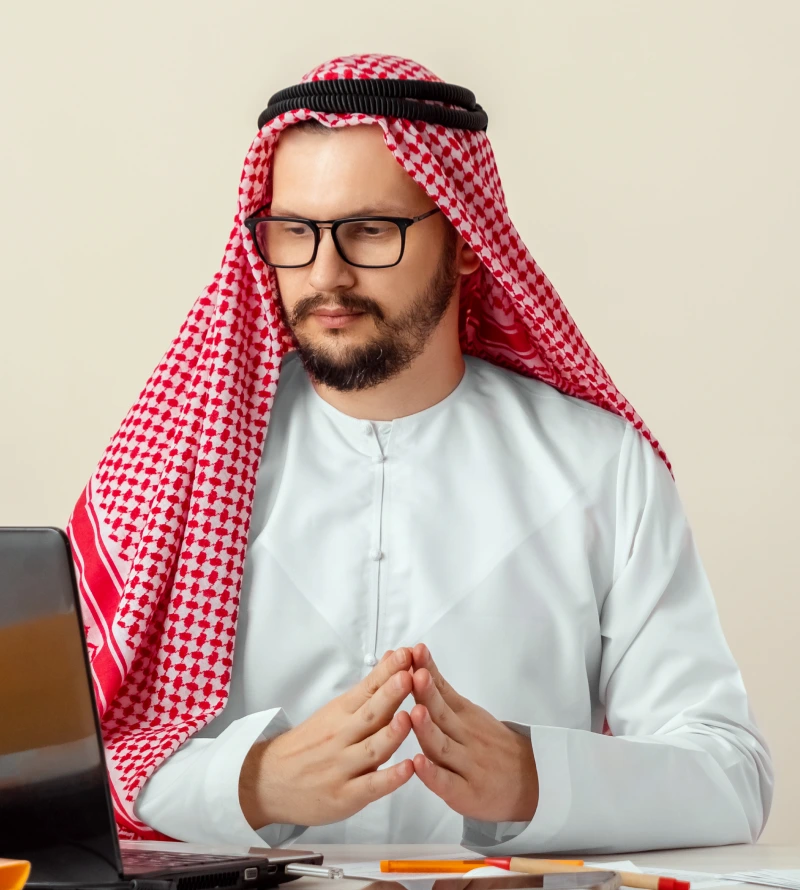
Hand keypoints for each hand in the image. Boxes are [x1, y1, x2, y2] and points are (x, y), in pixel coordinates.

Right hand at [239, 648, 414, 827]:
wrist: (269, 781)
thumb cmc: (308, 744)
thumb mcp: (334, 711)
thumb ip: (369, 689)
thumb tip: (392, 658)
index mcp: (340, 713)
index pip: (366, 689)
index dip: (387, 672)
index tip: (405, 654)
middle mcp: (341, 737)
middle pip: (370, 714)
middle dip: (390, 694)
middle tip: (408, 675)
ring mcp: (343, 767)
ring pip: (372, 749)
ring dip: (391, 733)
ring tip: (408, 717)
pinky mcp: (346, 796)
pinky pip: (370, 786)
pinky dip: (390, 778)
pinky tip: (408, 768)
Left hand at [408, 643, 538, 822]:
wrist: (532, 782)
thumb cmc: (494, 746)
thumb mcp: (473, 713)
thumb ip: (445, 694)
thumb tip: (420, 665)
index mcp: (465, 716)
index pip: (444, 691)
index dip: (429, 672)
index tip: (416, 651)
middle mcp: (465, 737)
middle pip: (443, 714)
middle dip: (427, 694)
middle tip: (415, 674)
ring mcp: (466, 765)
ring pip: (443, 746)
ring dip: (428, 729)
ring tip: (415, 712)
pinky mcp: (464, 793)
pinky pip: (447, 782)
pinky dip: (432, 773)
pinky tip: (418, 763)